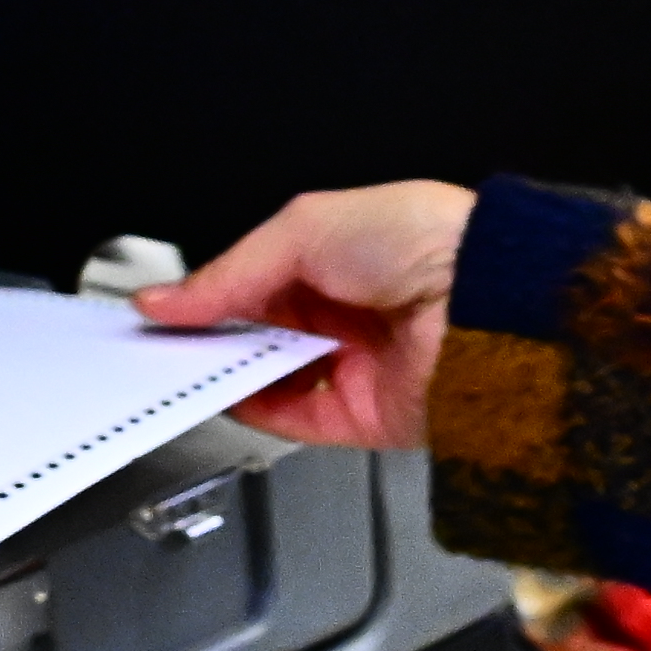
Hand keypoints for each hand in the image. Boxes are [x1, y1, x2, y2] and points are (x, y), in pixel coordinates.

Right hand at [130, 181, 474, 448]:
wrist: (485, 302)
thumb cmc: (425, 240)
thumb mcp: (307, 229)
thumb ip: (231, 271)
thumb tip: (168, 299)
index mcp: (340, 254)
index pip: (256, 281)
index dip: (209, 295)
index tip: (165, 308)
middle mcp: (348, 310)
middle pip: (260, 332)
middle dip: (214, 336)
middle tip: (169, 340)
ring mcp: (356, 364)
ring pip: (272, 379)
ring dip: (231, 374)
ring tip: (194, 365)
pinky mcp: (365, 415)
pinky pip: (298, 422)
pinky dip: (259, 412)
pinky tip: (230, 395)